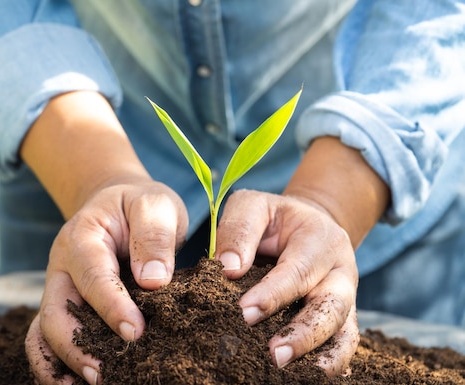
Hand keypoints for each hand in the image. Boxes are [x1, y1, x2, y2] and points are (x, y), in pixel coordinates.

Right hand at [26, 177, 187, 383]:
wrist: (118, 203)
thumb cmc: (139, 205)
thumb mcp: (154, 204)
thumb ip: (154, 236)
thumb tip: (153, 280)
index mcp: (83, 237)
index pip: (93, 276)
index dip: (111, 307)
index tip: (135, 333)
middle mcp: (62, 266)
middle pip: (55, 312)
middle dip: (78, 347)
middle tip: (107, 373)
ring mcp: (58, 288)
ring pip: (45, 331)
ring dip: (64, 361)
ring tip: (94, 383)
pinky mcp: (64, 306)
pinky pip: (48, 338)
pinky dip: (56, 363)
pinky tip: (78, 382)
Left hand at [215, 190, 359, 375]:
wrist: (307, 223)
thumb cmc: (273, 218)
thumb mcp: (253, 206)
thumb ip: (239, 229)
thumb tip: (228, 268)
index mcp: (319, 238)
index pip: (298, 270)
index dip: (273, 294)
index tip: (244, 313)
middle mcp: (340, 270)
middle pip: (331, 306)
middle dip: (304, 334)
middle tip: (274, 355)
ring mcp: (346, 296)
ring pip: (344, 331)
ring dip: (320, 356)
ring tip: (290, 373)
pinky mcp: (343, 317)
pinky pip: (344, 343)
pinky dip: (331, 362)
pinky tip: (308, 376)